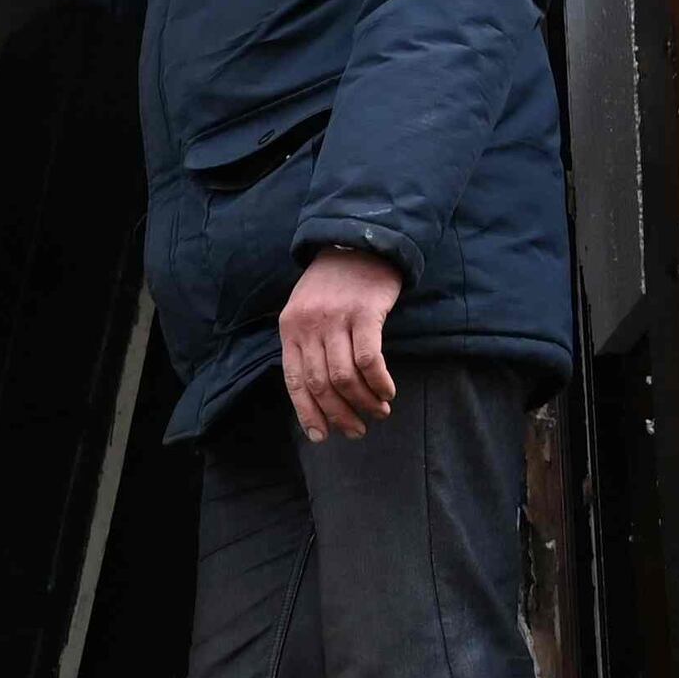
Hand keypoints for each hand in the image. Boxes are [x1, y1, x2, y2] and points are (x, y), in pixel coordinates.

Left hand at [278, 248, 401, 440]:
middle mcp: (309, 325)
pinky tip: (388, 392)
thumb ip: (307, 345)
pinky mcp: (365, 312)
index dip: (308, 413)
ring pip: (345, 376)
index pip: (295, 381)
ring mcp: (337, 318)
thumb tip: (318, 394)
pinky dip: (379, 382)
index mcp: (290, 328)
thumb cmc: (334, 283)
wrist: (359, 241)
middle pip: (321, 384)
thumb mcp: (306, 310)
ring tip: (378, 413)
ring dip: (364, 402)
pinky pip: (369, 359)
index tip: (321, 436)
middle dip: (340, 414)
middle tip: (357, 430)